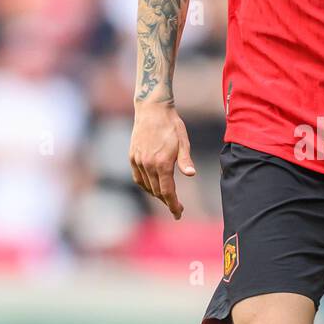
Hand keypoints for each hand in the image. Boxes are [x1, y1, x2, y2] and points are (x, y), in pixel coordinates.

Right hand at [129, 103, 195, 219]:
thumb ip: (185, 160)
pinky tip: (152, 186)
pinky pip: (138, 177)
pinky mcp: (132, 156)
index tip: (179, 214)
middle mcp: (148, 165)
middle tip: (177, 207)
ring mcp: (138, 161)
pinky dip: (145, 185)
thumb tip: (191, 174)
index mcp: (162, 163)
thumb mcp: (183, 142)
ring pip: (147, 186)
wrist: (152, 110)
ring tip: (167, 197)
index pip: (168, 192)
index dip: (173, 205)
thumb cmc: (172, 125)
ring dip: (157, 194)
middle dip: (168, 202)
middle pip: (158, 192)